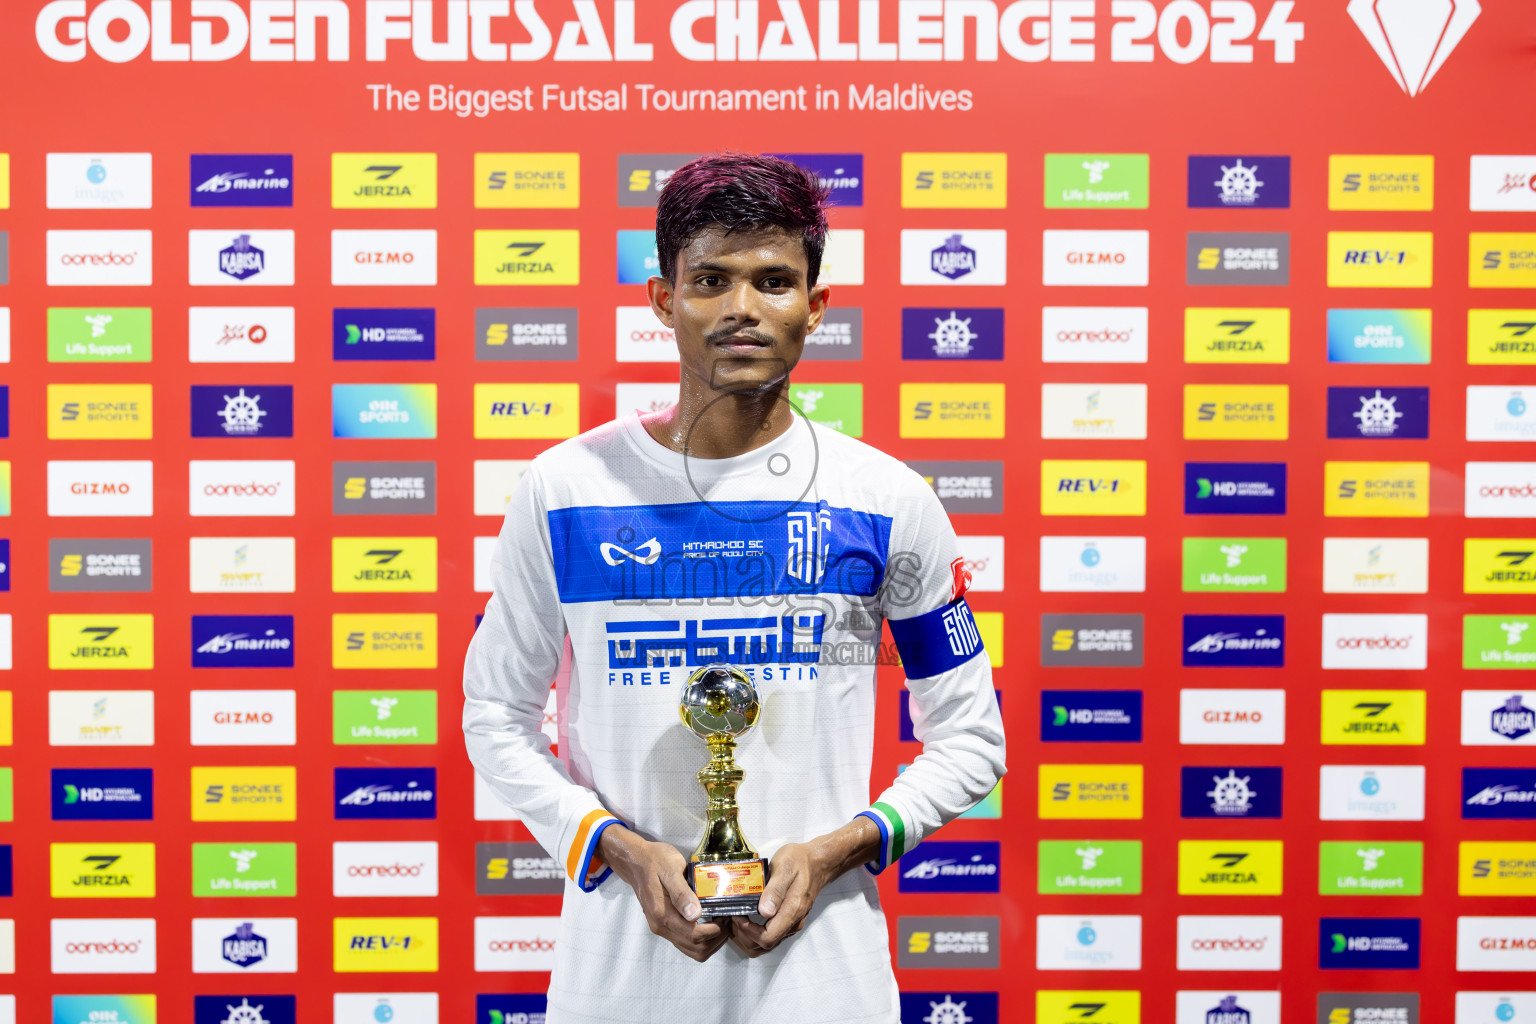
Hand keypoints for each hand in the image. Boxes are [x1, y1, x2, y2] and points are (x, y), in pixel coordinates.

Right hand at [599, 826, 730, 961]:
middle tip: (726, 920)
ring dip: (709, 942)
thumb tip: (695, 915)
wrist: (636, 861)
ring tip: (720, 923)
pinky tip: (708, 924)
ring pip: (690, 949)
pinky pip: (684, 942)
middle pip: (695, 948)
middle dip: (716, 938)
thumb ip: (682, 893)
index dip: (714, 930)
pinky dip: (700, 940)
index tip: (725, 916)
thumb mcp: (671, 870)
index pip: (694, 935)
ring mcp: (661, 928)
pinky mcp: (663, 926)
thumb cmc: (655, 861)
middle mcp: (661, 926)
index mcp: (663, 914)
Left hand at [729, 817, 879, 957]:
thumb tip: (764, 911)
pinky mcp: (790, 920)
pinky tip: (749, 916)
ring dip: (749, 935)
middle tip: (735, 917)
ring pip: (767, 943)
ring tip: (739, 917)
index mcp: (792, 910)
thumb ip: (775, 890)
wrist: (817, 862)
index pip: (767, 938)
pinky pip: (771, 934)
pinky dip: (756, 931)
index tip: (739, 915)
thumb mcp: (785, 868)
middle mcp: (794, 922)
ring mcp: (793, 923)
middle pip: (765, 945)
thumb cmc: (800, 861)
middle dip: (745, 936)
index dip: (748, 931)